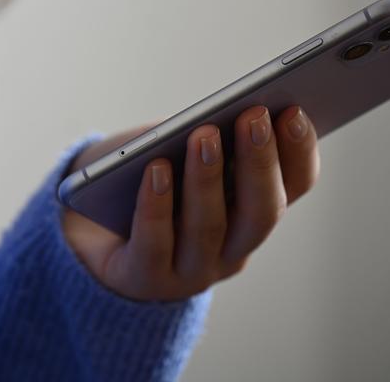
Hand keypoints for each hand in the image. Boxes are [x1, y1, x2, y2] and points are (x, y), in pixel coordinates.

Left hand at [62, 105, 319, 300]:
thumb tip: (218, 111)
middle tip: (253, 116)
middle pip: (260, 212)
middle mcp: (232, 248)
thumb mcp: (179, 151)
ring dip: (208, 179)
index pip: (293, 187)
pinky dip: (157, 206)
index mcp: (252, 212)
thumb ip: (203, 138)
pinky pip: (154, 245)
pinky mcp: (145, 279)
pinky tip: (155, 169)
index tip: (294, 111)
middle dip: (260, 162)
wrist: (90, 231)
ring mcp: (191, 270)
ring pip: (209, 228)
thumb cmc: (145, 178)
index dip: (299, 152)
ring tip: (204, 135)